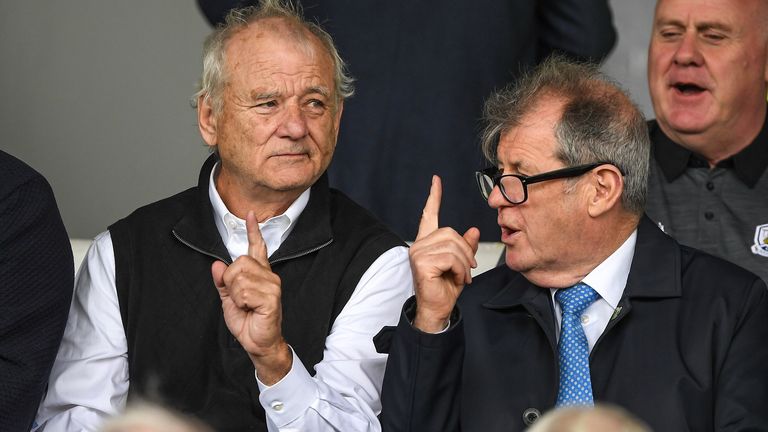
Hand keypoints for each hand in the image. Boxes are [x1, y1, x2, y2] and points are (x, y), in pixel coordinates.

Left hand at [211, 211, 291, 384]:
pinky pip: (244, 292)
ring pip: (239, 278)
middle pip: (239, 263)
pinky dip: (241, 303)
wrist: (258, 342)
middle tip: (239, 298)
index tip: (250, 215)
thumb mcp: (229, 300)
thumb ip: (223, 282)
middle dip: (230, 282)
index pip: (257, 247)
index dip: (253, 231)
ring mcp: (272, 285)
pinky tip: (251, 309)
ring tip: (246, 305)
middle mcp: (268, 276)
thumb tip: (217, 265)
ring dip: (236, 295)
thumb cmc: (248, 321)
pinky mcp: (271, 297)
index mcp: (259, 274)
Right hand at [410, 176, 479, 332]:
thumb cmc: (445, 289)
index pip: (429, 214)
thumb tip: (474, 231)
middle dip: (466, 253)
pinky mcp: (421, 262)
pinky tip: (456, 279)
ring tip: (461, 277)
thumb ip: (465, 247)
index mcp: (427, 242)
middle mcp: (419, 245)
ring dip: (464, 264)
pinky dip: (460, 270)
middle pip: (451, 233)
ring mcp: (418, 253)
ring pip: (453, 246)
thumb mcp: (461, 265)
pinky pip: (451, 257)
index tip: (436, 180)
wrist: (437, 310)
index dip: (434, 197)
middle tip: (467, 271)